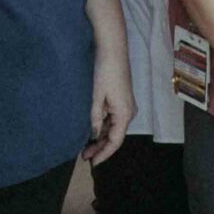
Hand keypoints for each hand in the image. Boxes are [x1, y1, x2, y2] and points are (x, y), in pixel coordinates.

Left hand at [83, 50, 134, 165]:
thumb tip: (93, 134)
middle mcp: (129, 112)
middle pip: (115, 136)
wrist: (112, 49)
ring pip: (113, 128)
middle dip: (100, 147)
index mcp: (124, 114)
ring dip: (100, 137)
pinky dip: (103, 126)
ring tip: (85, 146)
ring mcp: (126, 106)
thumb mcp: (96, 97)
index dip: (104, 154)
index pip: (115, 141)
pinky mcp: (122, 100)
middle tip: (84, 157)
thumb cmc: (105, 71)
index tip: (93, 163)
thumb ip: (95, 118)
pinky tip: (92, 130)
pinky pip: (113, 118)